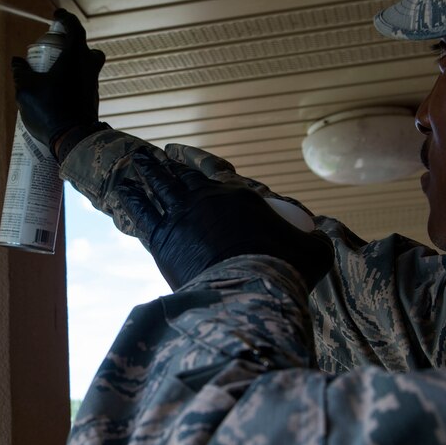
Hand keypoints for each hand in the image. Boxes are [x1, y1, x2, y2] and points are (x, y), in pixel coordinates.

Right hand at [11, 9, 105, 156]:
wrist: (73, 139)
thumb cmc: (49, 110)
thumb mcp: (26, 90)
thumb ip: (21, 72)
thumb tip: (17, 62)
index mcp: (75, 56)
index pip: (74, 28)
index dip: (65, 19)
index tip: (56, 16)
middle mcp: (89, 66)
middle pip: (86, 48)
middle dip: (72, 44)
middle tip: (56, 47)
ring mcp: (93, 83)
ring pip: (87, 66)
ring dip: (73, 63)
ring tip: (53, 70)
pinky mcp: (93, 98)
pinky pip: (85, 81)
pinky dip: (74, 79)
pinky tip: (59, 88)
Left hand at [116, 152, 332, 290]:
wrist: (252, 292)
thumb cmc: (284, 272)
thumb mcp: (313, 254)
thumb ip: (315, 243)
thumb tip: (323, 243)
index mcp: (239, 196)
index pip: (213, 169)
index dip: (194, 159)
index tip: (179, 152)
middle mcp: (206, 198)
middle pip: (181, 174)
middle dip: (165, 164)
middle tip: (150, 156)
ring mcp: (182, 216)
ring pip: (158, 186)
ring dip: (145, 173)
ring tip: (134, 164)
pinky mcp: (163, 240)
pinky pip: (141, 211)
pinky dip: (131, 198)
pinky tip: (123, 191)